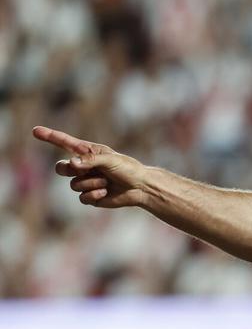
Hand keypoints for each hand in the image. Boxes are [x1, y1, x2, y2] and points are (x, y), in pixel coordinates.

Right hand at [32, 126, 149, 208]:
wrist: (141, 188)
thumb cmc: (128, 169)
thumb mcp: (110, 159)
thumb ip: (90, 160)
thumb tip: (72, 165)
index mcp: (87, 153)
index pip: (64, 143)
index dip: (49, 137)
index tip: (35, 131)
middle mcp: (84, 167)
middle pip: (60, 168)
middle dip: (67, 170)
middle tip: (81, 170)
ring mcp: (86, 182)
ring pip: (74, 184)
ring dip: (91, 183)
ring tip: (106, 181)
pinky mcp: (91, 196)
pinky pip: (82, 197)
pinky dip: (94, 194)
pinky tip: (106, 191)